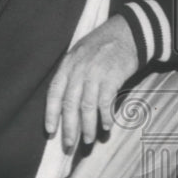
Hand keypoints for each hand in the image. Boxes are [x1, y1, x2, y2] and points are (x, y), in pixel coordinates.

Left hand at [45, 15, 137, 150]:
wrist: (127, 32)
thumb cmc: (103, 45)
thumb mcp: (80, 54)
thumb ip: (72, 74)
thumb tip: (67, 103)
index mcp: (67, 65)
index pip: (54, 93)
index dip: (51, 114)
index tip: (50, 131)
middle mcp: (78, 70)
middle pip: (70, 104)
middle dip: (69, 128)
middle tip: (69, 145)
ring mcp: (95, 73)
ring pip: (87, 107)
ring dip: (88, 126)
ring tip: (89, 140)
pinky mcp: (112, 77)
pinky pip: (105, 102)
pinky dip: (105, 116)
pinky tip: (106, 126)